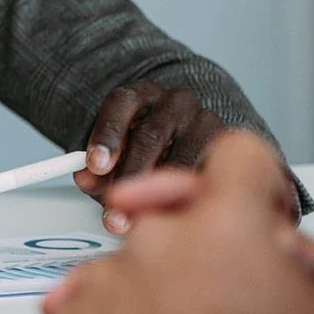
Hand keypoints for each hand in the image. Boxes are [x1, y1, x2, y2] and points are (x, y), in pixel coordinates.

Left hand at [40, 134, 313, 313]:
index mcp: (226, 226)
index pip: (240, 157)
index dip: (258, 183)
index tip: (263, 215)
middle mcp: (155, 241)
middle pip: (185, 217)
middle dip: (211, 249)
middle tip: (237, 304)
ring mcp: (105, 280)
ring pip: (141, 266)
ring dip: (165, 293)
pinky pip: (98, 310)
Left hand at [73, 80, 223, 222]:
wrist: (188, 146)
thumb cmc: (143, 151)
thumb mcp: (115, 154)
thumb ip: (97, 167)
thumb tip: (86, 179)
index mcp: (142, 94)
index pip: (122, 104)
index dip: (108, 136)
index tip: (95, 166)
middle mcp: (176, 102)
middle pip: (150, 135)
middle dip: (129, 176)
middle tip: (114, 206)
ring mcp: (205, 121)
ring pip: (180, 158)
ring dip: (159, 192)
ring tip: (139, 218)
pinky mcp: (227, 148)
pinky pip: (206, 173)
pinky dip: (186, 195)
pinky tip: (173, 212)